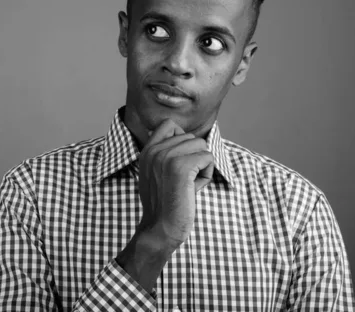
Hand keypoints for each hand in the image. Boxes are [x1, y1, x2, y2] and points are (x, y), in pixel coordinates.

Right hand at [137, 118, 213, 246]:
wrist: (160, 229)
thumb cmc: (164, 204)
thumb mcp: (155, 173)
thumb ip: (163, 154)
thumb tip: (182, 135)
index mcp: (146, 151)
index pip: (169, 125)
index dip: (182, 139)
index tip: (180, 161)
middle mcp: (154, 150)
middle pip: (191, 137)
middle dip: (194, 158)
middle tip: (182, 181)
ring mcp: (166, 157)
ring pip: (201, 145)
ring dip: (202, 166)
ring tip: (188, 185)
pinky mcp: (181, 167)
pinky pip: (208, 158)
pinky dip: (207, 175)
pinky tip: (194, 189)